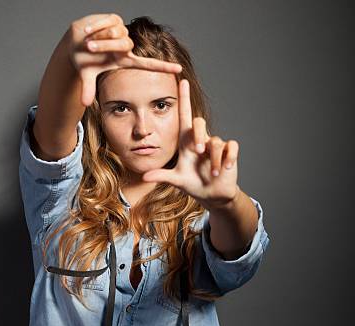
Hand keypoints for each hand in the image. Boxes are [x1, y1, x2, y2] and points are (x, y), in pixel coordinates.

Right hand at [67, 14, 181, 106]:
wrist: (75, 40)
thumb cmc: (83, 59)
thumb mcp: (86, 75)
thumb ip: (88, 88)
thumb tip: (84, 103)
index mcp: (124, 61)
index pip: (147, 64)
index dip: (163, 67)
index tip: (179, 70)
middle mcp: (126, 47)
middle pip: (124, 44)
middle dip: (104, 45)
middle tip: (88, 47)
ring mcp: (122, 32)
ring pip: (116, 32)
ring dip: (99, 36)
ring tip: (88, 39)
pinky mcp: (115, 19)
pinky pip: (107, 22)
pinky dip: (95, 26)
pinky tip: (88, 30)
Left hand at [142, 79, 239, 209]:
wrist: (212, 195)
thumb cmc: (193, 184)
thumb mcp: (177, 180)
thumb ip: (161, 176)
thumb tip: (144, 177)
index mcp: (187, 143)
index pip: (185, 116)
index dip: (184, 99)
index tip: (182, 81)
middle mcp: (201, 141)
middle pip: (200, 124)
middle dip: (200, 136)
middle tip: (199, 152)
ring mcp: (215, 146)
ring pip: (216, 142)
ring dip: (214, 160)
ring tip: (213, 174)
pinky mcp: (229, 152)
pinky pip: (231, 148)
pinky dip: (229, 158)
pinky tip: (226, 168)